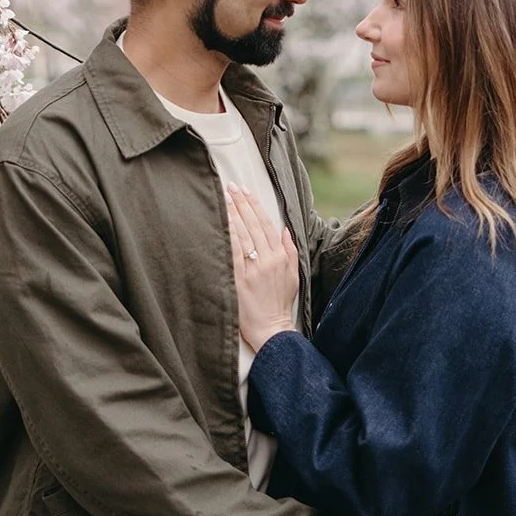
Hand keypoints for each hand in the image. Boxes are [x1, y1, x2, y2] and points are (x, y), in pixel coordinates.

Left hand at [226, 183, 298, 350]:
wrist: (272, 330)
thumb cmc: (280, 304)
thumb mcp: (293, 276)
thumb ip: (290, 251)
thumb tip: (285, 230)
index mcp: (280, 256)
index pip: (266, 224)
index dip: (255, 205)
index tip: (246, 190)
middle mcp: (267, 259)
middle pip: (252, 225)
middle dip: (241, 203)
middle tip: (231, 186)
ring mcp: (253, 269)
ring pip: (242, 235)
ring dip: (233, 214)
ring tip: (225, 198)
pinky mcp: (240, 279)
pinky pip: (233, 252)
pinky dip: (228, 235)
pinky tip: (222, 222)